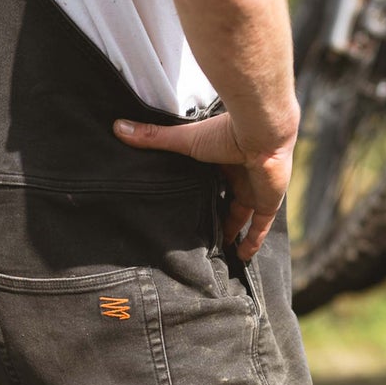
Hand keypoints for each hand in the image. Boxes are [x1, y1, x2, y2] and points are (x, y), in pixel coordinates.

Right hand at [113, 111, 296, 256]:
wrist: (261, 133)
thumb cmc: (224, 133)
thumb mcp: (183, 140)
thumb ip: (153, 138)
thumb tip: (117, 127)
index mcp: (221, 159)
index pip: (210, 180)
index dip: (200, 194)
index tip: (187, 208)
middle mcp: (239, 175)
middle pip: (226, 200)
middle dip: (216, 217)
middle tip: (200, 235)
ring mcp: (255, 189)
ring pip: (243, 216)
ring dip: (233, 232)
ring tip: (218, 251)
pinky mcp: (268, 202)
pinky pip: (261, 226)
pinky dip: (253, 242)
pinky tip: (243, 257)